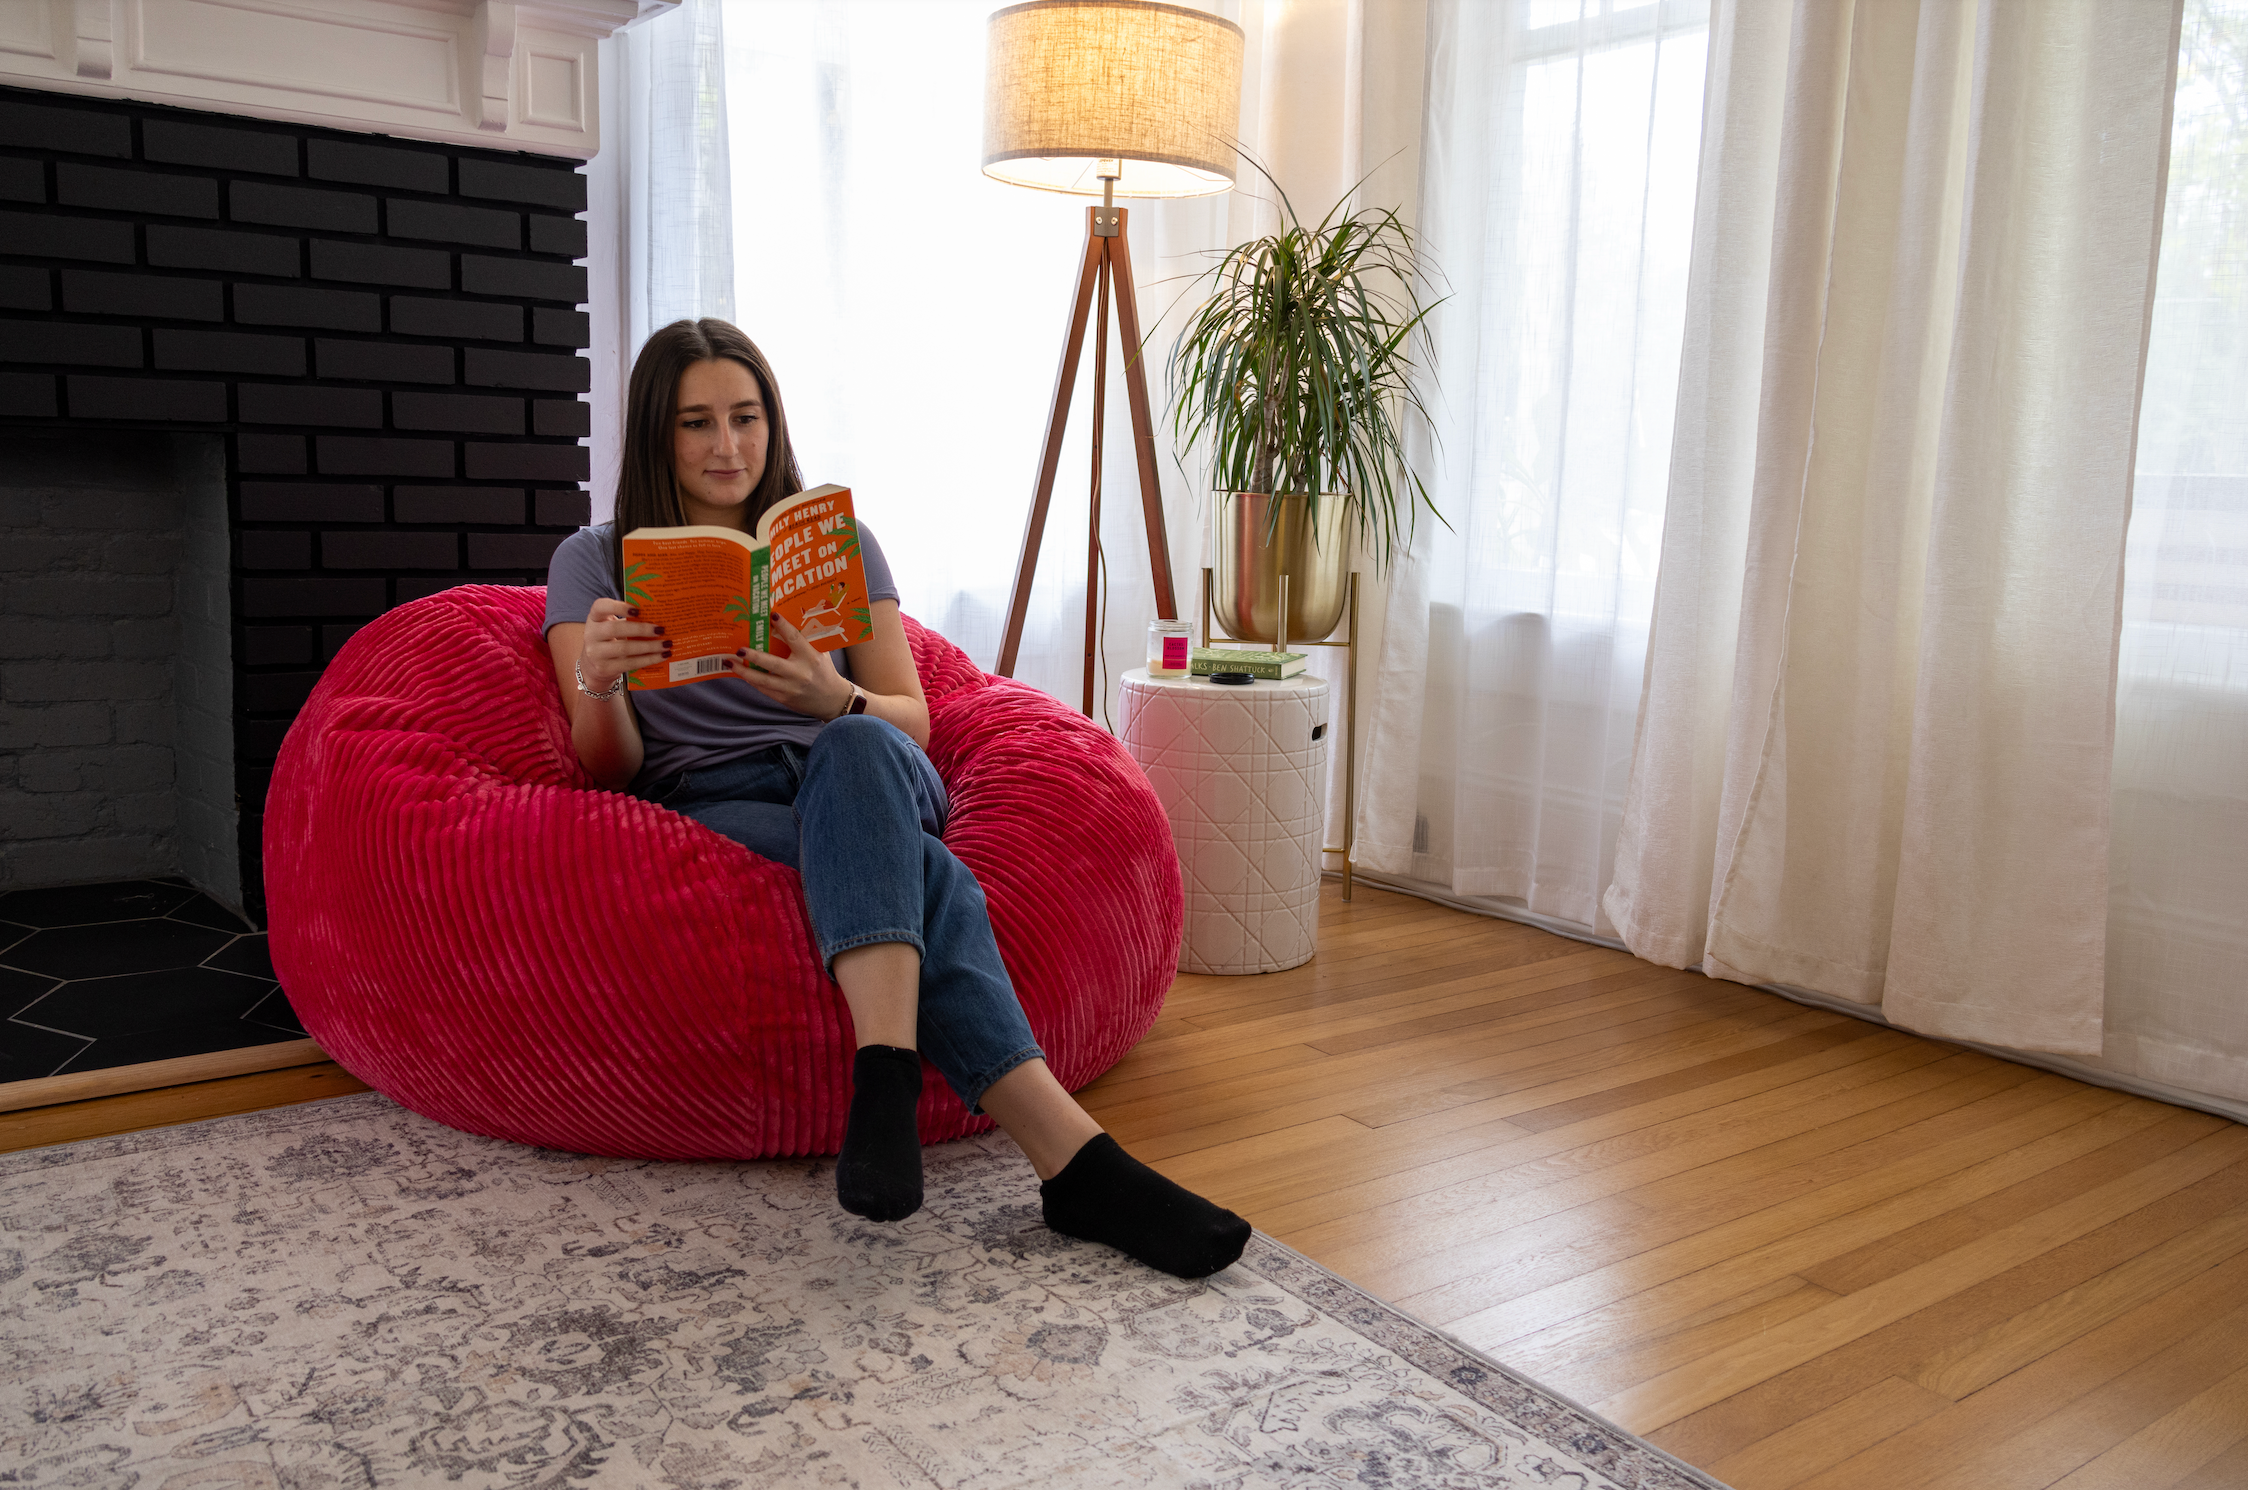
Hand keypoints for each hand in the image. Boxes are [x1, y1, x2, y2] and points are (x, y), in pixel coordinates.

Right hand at [580, 597, 667, 692]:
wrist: (594, 666)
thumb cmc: (610, 639)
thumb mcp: (612, 625)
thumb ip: (628, 619)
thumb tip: (659, 616)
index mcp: (594, 617)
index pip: (600, 606)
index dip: (619, 607)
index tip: (638, 610)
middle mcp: (591, 634)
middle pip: (616, 629)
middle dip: (641, 629)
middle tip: (661, 629)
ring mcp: (595, 653)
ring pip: (625, 648)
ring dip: (649, 646)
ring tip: (666, 644)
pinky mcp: (604, 668)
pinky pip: (630, 663)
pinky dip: (649, 659)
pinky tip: (662, 656)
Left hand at [726, 614, 856, 719]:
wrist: (832, 700)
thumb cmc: (824, 671)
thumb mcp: (820, 654)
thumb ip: (806, 641)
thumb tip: (785, 623)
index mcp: (811, 658)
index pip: (796, 639)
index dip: (784, 627)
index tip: (772, 615)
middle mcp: (800, 673)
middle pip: (773, 664)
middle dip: (754, 656)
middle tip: (739, 649)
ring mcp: (790, 688)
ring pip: (763, 680)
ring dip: (744, 671)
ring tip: (730, 663)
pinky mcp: (784, 699)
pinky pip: (764, 689)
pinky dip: (752, 681)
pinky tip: (741, 673)